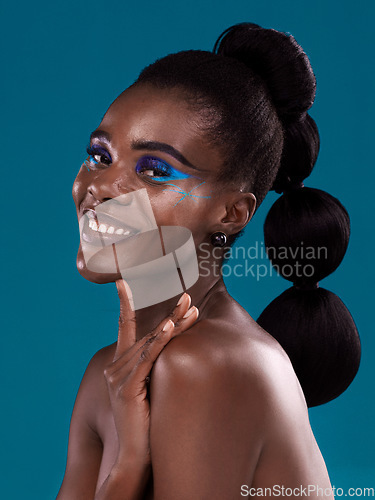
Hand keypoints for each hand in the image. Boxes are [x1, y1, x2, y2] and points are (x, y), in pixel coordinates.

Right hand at [103, 280, 198, 467]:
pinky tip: (169, 327)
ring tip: (191, 309)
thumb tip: (176, 346)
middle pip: (146, 333)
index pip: (124, 328)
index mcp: (120, 366)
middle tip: (188, 298)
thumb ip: (155, 367)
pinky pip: (146, 359)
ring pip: (149, 342)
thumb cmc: (148, 423)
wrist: (136, 457)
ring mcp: (119, 377)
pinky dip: (158, 341)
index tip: (123, 283)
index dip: (123, 304)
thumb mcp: (151, 388)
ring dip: (172, 324)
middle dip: (170, 315)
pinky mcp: (128, 388)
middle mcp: (116, 368)